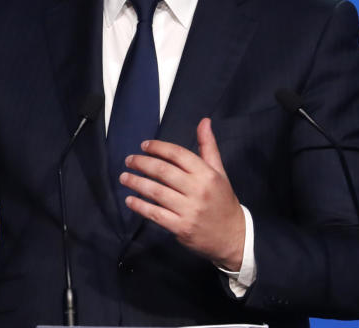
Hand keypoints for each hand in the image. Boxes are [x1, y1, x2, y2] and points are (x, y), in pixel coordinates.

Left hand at [119, 118, 244, 269]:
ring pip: (156, 192)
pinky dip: (140, 206)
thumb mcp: (219, 172)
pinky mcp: (181, 227)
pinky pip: (155, 214)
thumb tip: (204, 121)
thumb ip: (208, 147)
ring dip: (136, 183)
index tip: (143, 146)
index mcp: (207, 174)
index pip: (178, 154)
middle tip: (129, 160)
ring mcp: (189, 210)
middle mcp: (198, 190)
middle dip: (142, 163)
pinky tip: (130, 200)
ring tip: (124, 177)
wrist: (233, 237)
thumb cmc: (222, 201)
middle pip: (163, 171)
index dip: (158, 147)